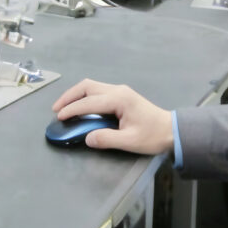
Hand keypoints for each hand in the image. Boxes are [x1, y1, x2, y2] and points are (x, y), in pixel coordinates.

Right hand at [51, 79, 173, 154]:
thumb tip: (87, 138)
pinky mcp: (121, 95)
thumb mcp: (130, 141)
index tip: (60, 117)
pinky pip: (97, 91)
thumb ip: (107, 139)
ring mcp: (120, 91)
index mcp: (119, 99)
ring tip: (64, 108)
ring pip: (91, 86)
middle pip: (87, 87)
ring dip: (75, 95)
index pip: (89, 102)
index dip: (72, 110)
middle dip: (69, 97)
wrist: (171, 130)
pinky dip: (84, 97)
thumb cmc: (153, 136)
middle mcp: (118, 91)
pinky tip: (79, 107)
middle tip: (56, 110)